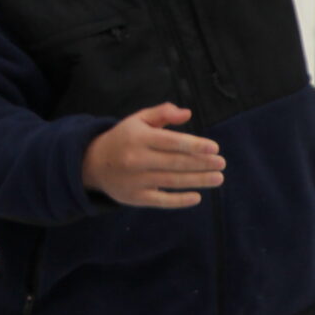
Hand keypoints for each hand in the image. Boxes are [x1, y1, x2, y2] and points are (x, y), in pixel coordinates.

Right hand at [83, 103, 224, 207]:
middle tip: (221, 163)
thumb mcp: (138, 120)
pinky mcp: (135, 198)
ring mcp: (136, 180)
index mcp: (139, 138)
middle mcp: (137, 159)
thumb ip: (163, 114)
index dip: (195, 145)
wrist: (93, 163)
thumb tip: (187, 113)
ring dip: (198, 181)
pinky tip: (197, 197)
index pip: (171, 142)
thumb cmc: (124, 138)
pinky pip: (161, 201)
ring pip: (172, 181)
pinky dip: (179, 200)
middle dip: (201, 164)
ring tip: (218, 178)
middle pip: (175, 163)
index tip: (214, 148)